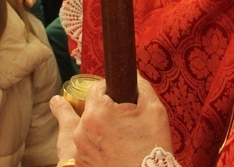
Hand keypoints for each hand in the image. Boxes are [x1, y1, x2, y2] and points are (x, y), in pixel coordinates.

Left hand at [51, 75, 172, 166]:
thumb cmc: (151, 148)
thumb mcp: (154, 111)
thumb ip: (142, 87)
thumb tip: (134, 75)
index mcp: (97, 112)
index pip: (97, 88)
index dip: (111, 90)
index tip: (121, 98)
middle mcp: (82, 130)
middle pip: (92, 109)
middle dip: (107, 111)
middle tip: (125, 122)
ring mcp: (79, 150)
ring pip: (89, 128)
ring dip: (101, 129)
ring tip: (121, 139)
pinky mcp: (81, 164)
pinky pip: (88, 147)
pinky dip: (98, 147)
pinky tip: (114, 151)